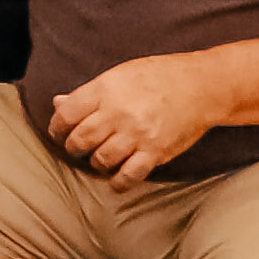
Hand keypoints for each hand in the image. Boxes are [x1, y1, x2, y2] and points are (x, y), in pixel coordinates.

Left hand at [41, 51, 234, 180]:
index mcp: (106, 89)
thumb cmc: (158, 77)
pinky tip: (116, 178)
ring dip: (96, 163)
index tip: (60, 133)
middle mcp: (119, 112)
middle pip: (80, 140)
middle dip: (73, 148)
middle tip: (77, 148)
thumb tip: (57, 103)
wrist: (201, 85)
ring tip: (101, 158)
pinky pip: (128, 176)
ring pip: (101, 160)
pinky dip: (118, 182)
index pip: (67, 114)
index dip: (57, 127)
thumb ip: (88, 93)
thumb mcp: (119, 75)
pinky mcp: (155, 152)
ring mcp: (137, 134)